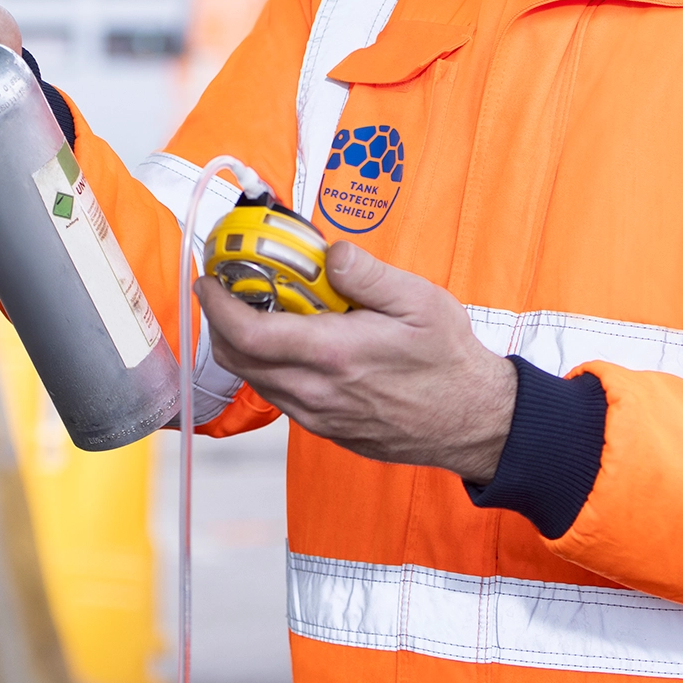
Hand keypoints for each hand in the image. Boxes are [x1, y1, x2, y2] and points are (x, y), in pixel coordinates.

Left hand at [197, 241, 515, 481]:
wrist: (473, 420)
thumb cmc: (449, 361)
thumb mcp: (419, 301)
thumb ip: (367, 274)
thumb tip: (329, 253)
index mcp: (334, 354)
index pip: (250, 333)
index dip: (219, 306)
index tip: (209, 281)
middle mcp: (317, 391)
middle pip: (238, 360)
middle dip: (221, 322)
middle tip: (226, 289)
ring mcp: (319, 416)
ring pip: (255, 381)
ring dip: (242, 346)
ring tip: (257, 311)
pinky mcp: (326, 429)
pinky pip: (279, 396)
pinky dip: (267, 367)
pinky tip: (290, 343)